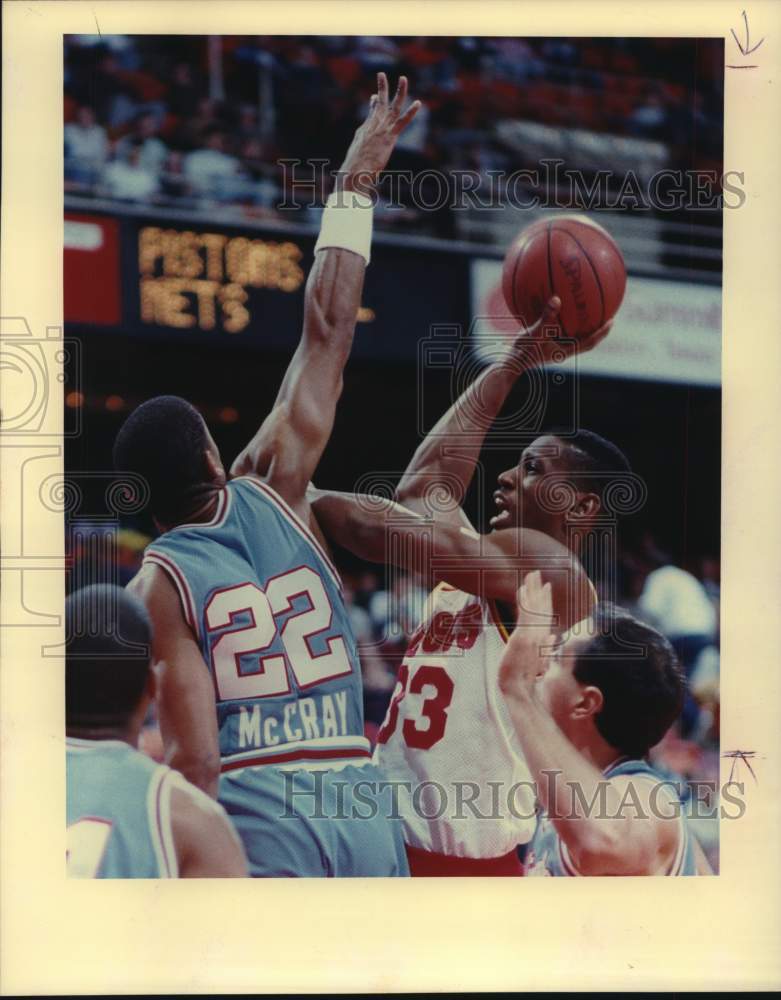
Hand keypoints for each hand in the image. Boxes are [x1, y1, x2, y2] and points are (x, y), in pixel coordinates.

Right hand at [338, 73, 421, 195]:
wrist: (354, 172)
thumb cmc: (353, 170)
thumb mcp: (354, 158)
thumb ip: (358, 154)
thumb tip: (355, 155)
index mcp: (364, 131)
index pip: (371, 113)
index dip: (373, 103)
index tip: (374, 95)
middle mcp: (372, 126)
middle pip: (379, 104)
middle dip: (381, 88)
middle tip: (382, 74)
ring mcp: (381, 130)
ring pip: (392, 107)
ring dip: (399, 92)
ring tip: (404, 79)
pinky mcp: (389, 137)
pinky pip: (402, 122)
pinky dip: (411, 112)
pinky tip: (418, 103)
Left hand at [498, 571, 555, 697]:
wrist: (520, 689)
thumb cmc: (525, 678)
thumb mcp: (537, 660)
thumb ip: (547, 646)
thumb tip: (554, 636)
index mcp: (541, 639)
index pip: (544, 615)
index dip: (545, 599)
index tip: (544, 586)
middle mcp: (539, 634)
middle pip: (541, 607)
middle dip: (539, 589)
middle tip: (536, 573)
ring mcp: (532, 634)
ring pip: (534, 607)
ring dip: (532, 589)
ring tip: (531, 574)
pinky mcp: (523, 636)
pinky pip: (525, 614)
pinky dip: (524, 600)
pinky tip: (522, 589)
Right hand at [511, 296, 612, 367]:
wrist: (508, 363)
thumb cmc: (521, 351)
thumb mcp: (535, 332)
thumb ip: (547, 317)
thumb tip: (557, 298)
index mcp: (564, 351)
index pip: (589, 343)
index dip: (601, 333)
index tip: (612, 321)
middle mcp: (562, 350)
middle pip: (585, 339)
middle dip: (596, 328)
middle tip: (606, 314)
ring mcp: (553, 348)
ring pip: (573, 336)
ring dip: (581, 325)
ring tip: (587, 311)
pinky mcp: (545, 345)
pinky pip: (559, 331)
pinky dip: (562, 322)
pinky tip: (558, 309)